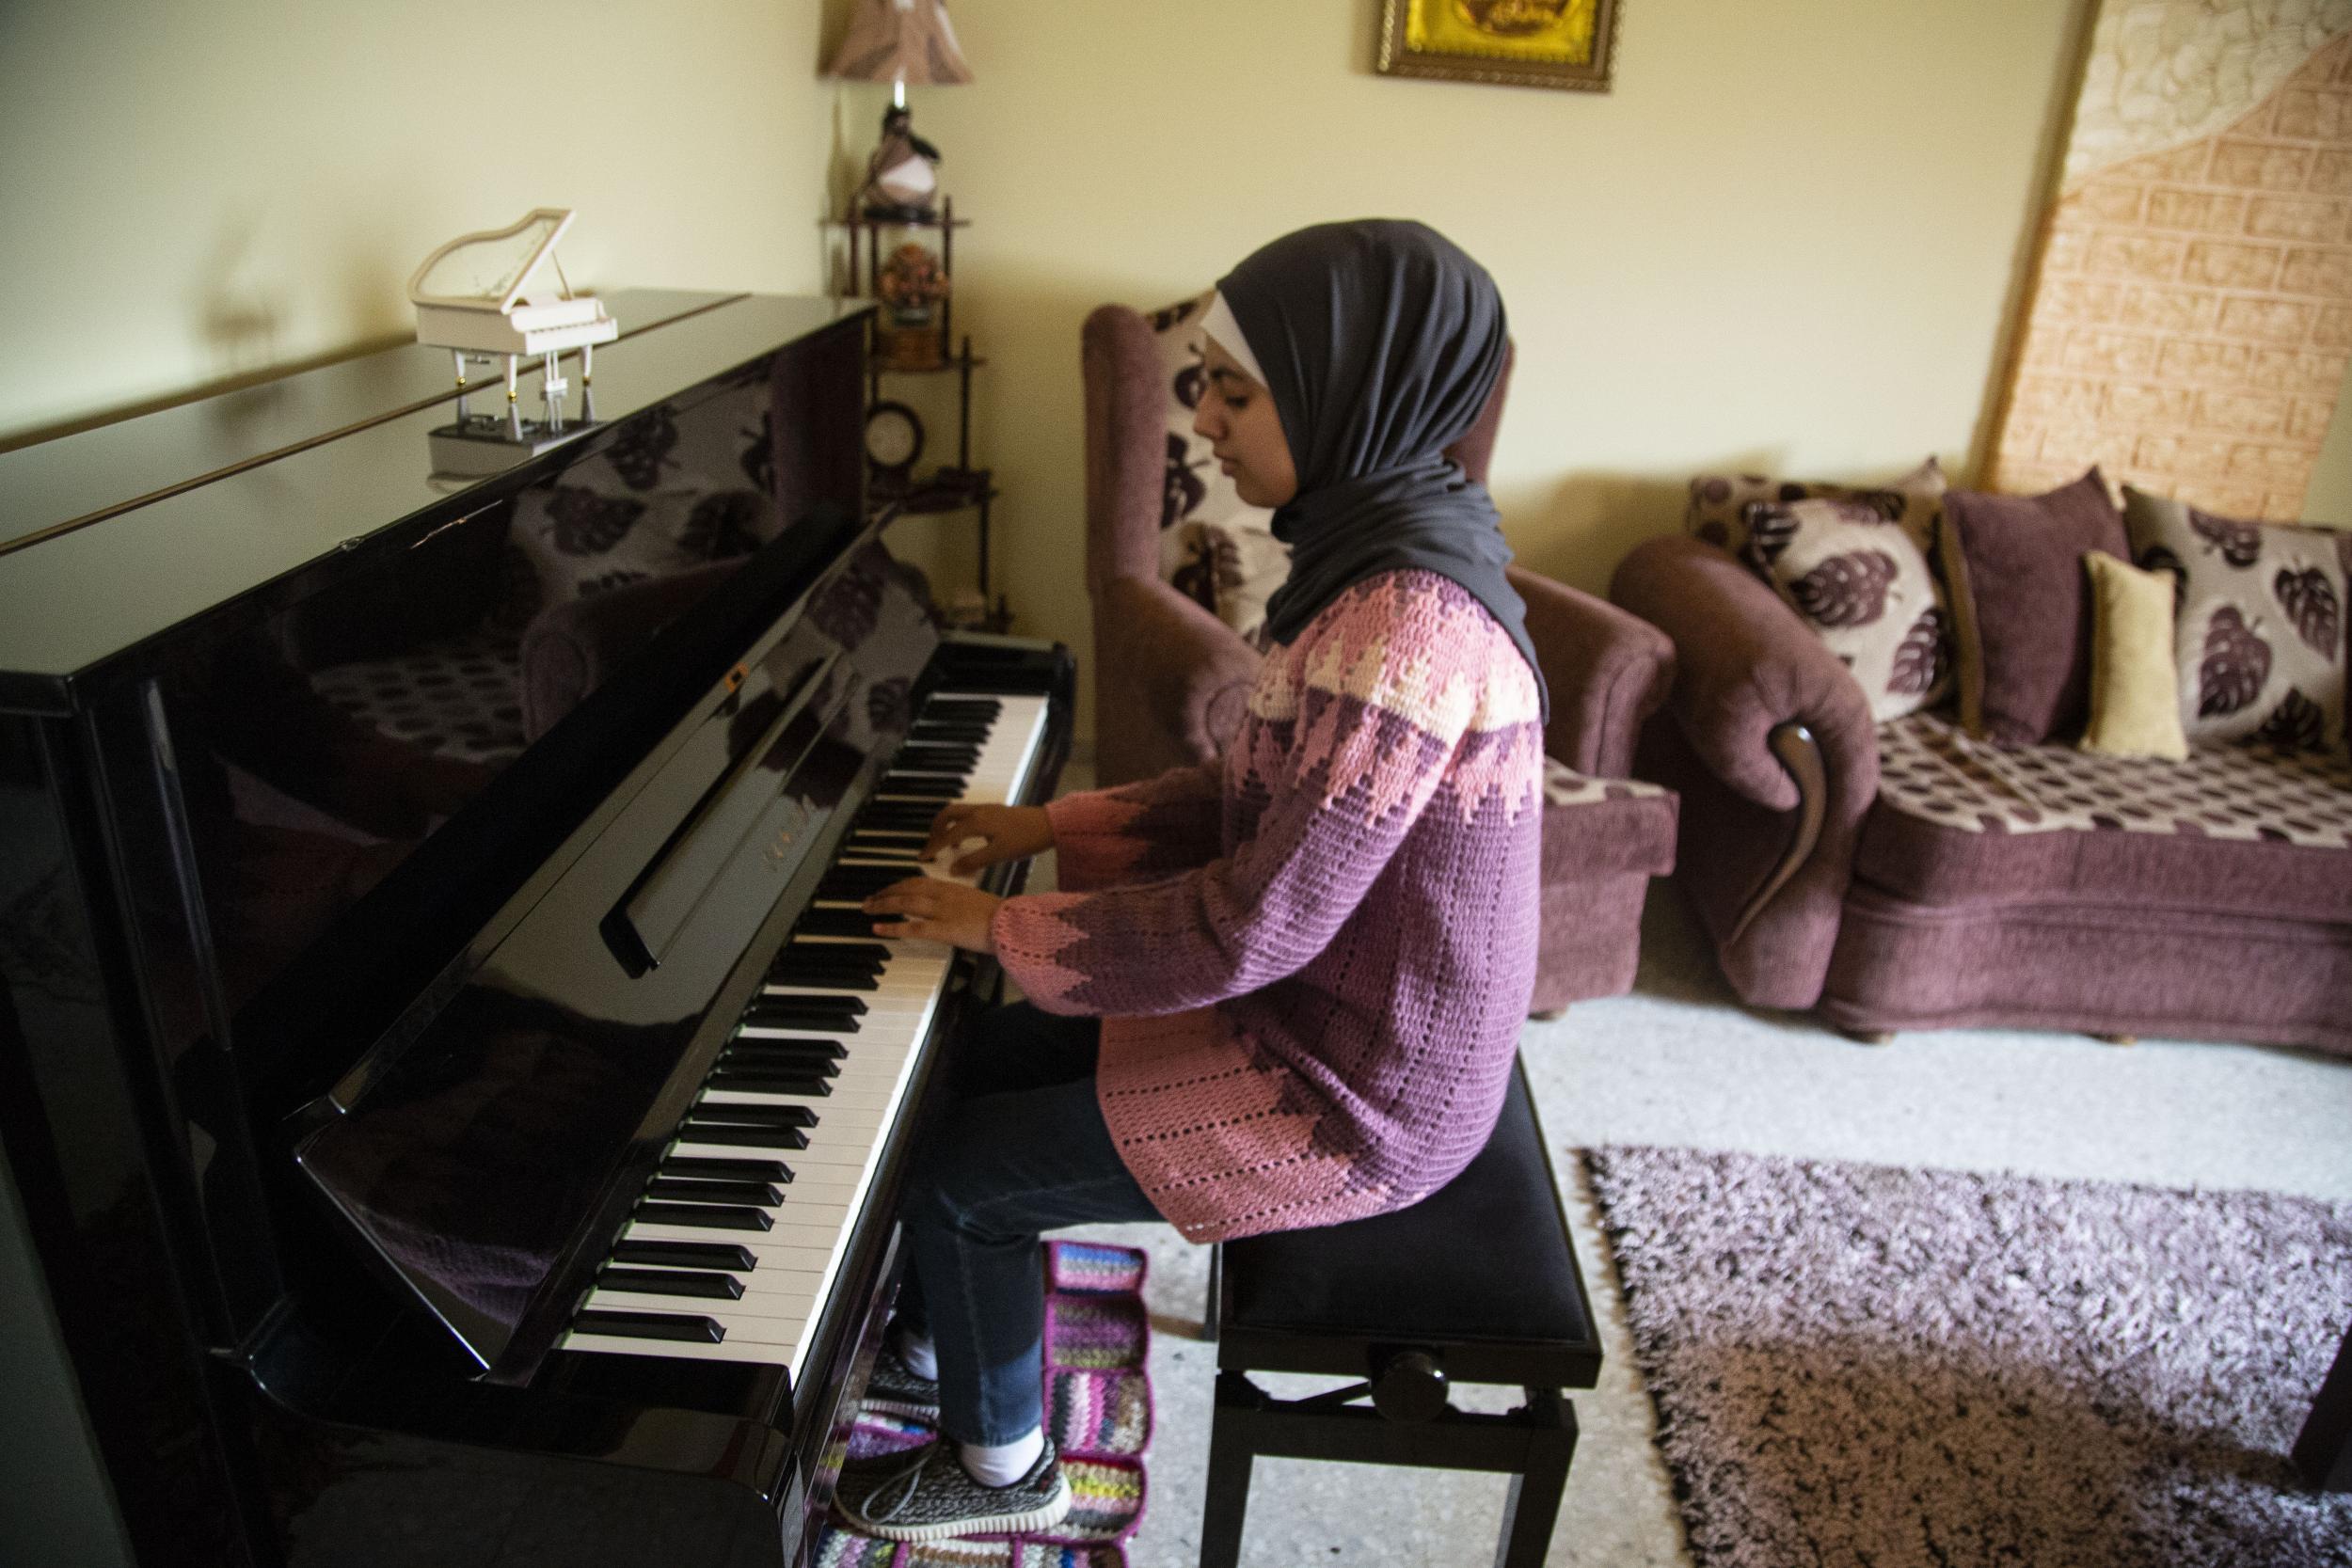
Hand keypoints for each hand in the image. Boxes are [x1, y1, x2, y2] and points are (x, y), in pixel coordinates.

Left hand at [863, 877, 1002, 953]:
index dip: (899, 885)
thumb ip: (961, 903)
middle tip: (869, 899)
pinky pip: (913, 927)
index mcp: (953, 888)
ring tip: (867, 909)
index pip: (919, 881)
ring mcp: (943, 911)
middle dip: (885, 893)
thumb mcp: (978, 903)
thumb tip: (950, 909)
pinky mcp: (944, 929)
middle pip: (907, 889)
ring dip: (883, 905)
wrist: (1013, 925)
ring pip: (905, 903)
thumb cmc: (1002, 918)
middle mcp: (944, 895)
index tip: (887, 889)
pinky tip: (878, 928)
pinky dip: (893, 927)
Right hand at [922, 803, 1053, 876]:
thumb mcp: (998, 855)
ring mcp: (986, 808)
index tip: (922, 858)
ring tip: (949, 847)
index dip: (933, 847)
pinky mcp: (994, 811)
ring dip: (948, 826)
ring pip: (957, 812)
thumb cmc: (1025, 840)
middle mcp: (978, 811)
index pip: (947, 835)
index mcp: (976, 822)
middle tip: (932, 846)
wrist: (1049, 824)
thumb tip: (952, 869)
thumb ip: (973, 861)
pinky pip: (968, 814)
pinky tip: (968, 841)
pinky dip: (960, 825)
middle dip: (935, 829)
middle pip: (947, 814)